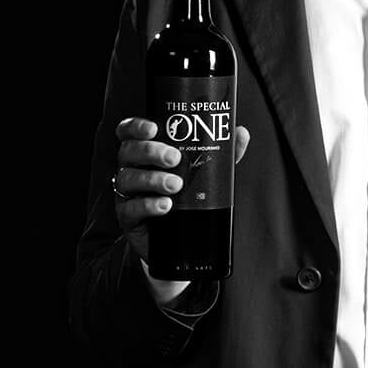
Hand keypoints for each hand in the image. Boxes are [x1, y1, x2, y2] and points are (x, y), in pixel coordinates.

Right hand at [112, 116, 250, 281]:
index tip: (154, 128)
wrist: (179, 240)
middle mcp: (132, 169)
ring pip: (127, 179)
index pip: (129, 132)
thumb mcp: (205, 174)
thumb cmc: (187, 198)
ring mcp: (127, 194)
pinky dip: (147, 205)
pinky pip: (129, 209)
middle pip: (127, 151)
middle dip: (150, 151)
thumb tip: (241, 133)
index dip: (136, 126)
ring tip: (176, 185)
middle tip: (175, 158)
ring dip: (152, 179)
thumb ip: (222, 154)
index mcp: (145, 153)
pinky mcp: (127, 218)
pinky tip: (165, 205)